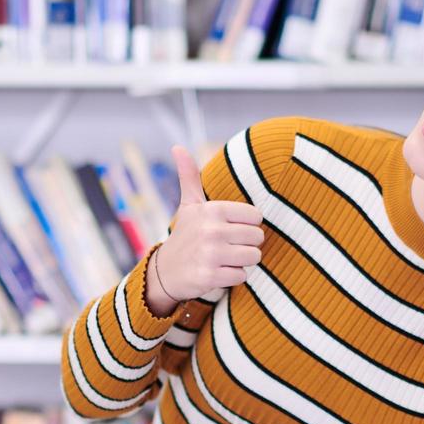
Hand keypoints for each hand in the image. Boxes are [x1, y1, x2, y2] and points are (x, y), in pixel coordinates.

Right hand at [145, 145, 265, 315]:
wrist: (165, 271)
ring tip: (224, 258)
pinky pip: (242, 275)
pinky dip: (233, 276)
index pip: (256, 216)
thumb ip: (189, 176)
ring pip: (253, 257)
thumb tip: (177, 147)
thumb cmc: (185, 235)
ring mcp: (211, 254)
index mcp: (213, 209)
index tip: (230, 228)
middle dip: (246, 244)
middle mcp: (212, 230)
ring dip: (242, 260)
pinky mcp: (210, 277)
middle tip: (227, 245)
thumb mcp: (189, 205)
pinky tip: (218, 272)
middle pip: (258, 237)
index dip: (247, 225)